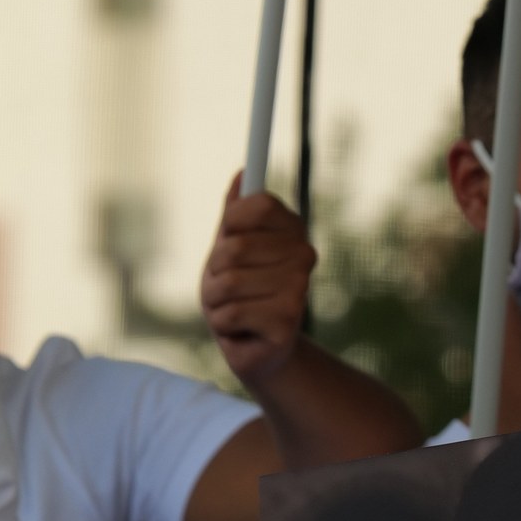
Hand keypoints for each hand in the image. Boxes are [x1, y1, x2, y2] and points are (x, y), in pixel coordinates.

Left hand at [198, 177, 315, 388]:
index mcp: (291, 230)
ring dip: (217, 301)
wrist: (257, 346)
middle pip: (234, 247)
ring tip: (233, 310)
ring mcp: (299, 288)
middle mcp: (304, 255)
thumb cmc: (239, 293)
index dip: (232, 222)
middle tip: (229, 286)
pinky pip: (230, 313)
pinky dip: (225, 324)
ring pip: (228, 282)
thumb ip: (235, 213)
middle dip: (216, 271)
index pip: (259, 204)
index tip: (230, 239)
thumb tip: (243, 174)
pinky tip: (242, 330)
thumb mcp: (230, 248)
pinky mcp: (288, 320)